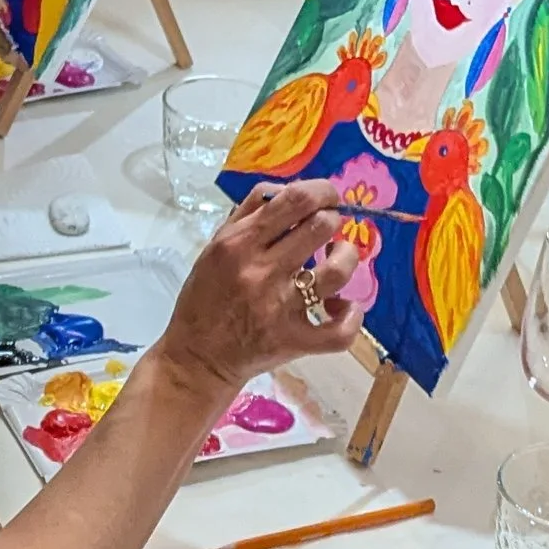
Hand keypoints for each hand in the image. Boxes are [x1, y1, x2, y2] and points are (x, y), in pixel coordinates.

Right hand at [161, 180, 366, 403]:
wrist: (197, 357)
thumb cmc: (206, 296)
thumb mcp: (215, 245)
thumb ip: (250, 213)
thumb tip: (291, 191)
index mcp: (239, 243)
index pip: (294, 201)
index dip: (322, 191)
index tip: (328, 197)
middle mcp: (260, 272)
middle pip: (321, 227)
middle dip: (333, 220)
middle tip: (327, 230)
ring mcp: (280, 308)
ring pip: (337, 272)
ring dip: (346, 257)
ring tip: (337, 258)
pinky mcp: (293, 341)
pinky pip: (339, 330)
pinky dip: (351, 314)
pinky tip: (342, 306)